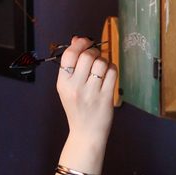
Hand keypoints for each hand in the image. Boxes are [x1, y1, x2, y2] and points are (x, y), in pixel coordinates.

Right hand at [56, 36, 115, 155]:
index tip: (85, 42)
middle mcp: (76, 87)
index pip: (69, 55)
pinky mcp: (106, 97)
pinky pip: (112, 72)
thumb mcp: (67, 88)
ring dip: (104, 61)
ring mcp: (92, 92)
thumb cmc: (77, 109)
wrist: (86, 134)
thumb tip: (77, 40)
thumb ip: (71, 65)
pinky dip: (112, 68)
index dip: (79, 44)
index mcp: (63, 84)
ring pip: (101, 63)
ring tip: (101, 68)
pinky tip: (108, 74)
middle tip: (95, 57)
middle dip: (93, 52)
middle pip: (87, 56)